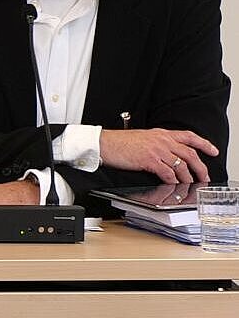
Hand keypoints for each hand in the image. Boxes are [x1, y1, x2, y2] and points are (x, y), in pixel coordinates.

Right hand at [101, 129, 219, 182]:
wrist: (104, 144)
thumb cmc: (120, 142)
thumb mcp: (144, 137)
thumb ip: (159, 143)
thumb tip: (170, 155)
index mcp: (162, 134)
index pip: (189, 136)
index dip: (204, 144)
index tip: (213, 151)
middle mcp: (162, 140)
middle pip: (190, 154)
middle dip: (200, 167)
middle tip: (204, 176)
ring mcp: (156, 150)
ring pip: (181, 165)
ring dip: (187, 177)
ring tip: (188, 184)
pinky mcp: (149, 160)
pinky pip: (167, 173)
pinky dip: (172, 180)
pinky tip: (172, 184)